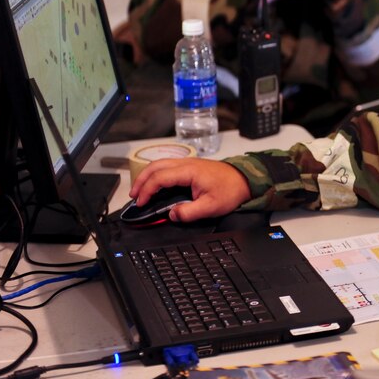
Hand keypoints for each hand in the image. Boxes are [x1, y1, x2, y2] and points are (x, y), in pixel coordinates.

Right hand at [129, 158, 250, 221]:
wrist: (245, 180)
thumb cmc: (231, 190)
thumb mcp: (211, 207)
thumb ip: (189, 212)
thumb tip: (172, 215)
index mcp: (189, 171)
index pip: (160, 177)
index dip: (147, 190)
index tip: (140, 203)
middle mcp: (186, 163)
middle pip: (155, 166)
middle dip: (141, 180)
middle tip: (133, 196)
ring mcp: (188, 163)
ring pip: (160, 164)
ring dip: (147, 176)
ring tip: (139, 190)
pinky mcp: (191, 166)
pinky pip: (168, 166)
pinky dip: (156, 174)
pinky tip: (155, 184)